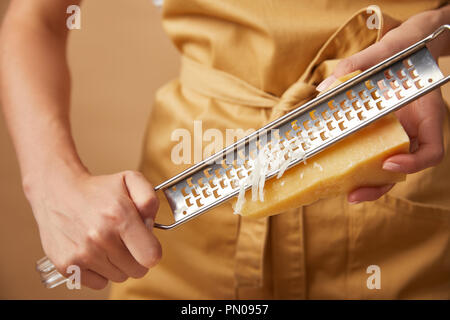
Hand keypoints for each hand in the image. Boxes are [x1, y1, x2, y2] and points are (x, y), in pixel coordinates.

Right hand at [27, 169, 160, 289]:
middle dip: (137, 257)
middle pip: (138, 270)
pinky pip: (99, 283)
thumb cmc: (96, 189)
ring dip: (118, 264)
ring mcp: (82, 253)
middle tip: (126, 240)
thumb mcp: (130, 180)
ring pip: (119, 277)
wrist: (56, 192)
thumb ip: (150, 200)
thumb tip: (152, 224)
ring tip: (107, 243)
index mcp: (120, 216)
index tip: (146, 243)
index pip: (151, 255)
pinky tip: (94, 252)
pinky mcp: (67, 265)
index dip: (153, 250)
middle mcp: (101, 237)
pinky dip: (100, 271)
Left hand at [316, 8, 448, 203]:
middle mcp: (412, 132)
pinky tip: (335, 169)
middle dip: (379, 187)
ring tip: (343, 192)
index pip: (431, 152)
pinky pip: (371, 156)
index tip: (389, 162)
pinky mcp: (379, 136)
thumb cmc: (400, 53)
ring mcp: (397, 137)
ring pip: (385, 170)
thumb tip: (324, 88)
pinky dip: (356, 167)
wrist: (405, 51)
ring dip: (366, 185)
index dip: (413, 163)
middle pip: (402, 171)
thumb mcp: (382, 54)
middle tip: (354, 195)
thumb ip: (356, 66)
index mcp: (426, 117)